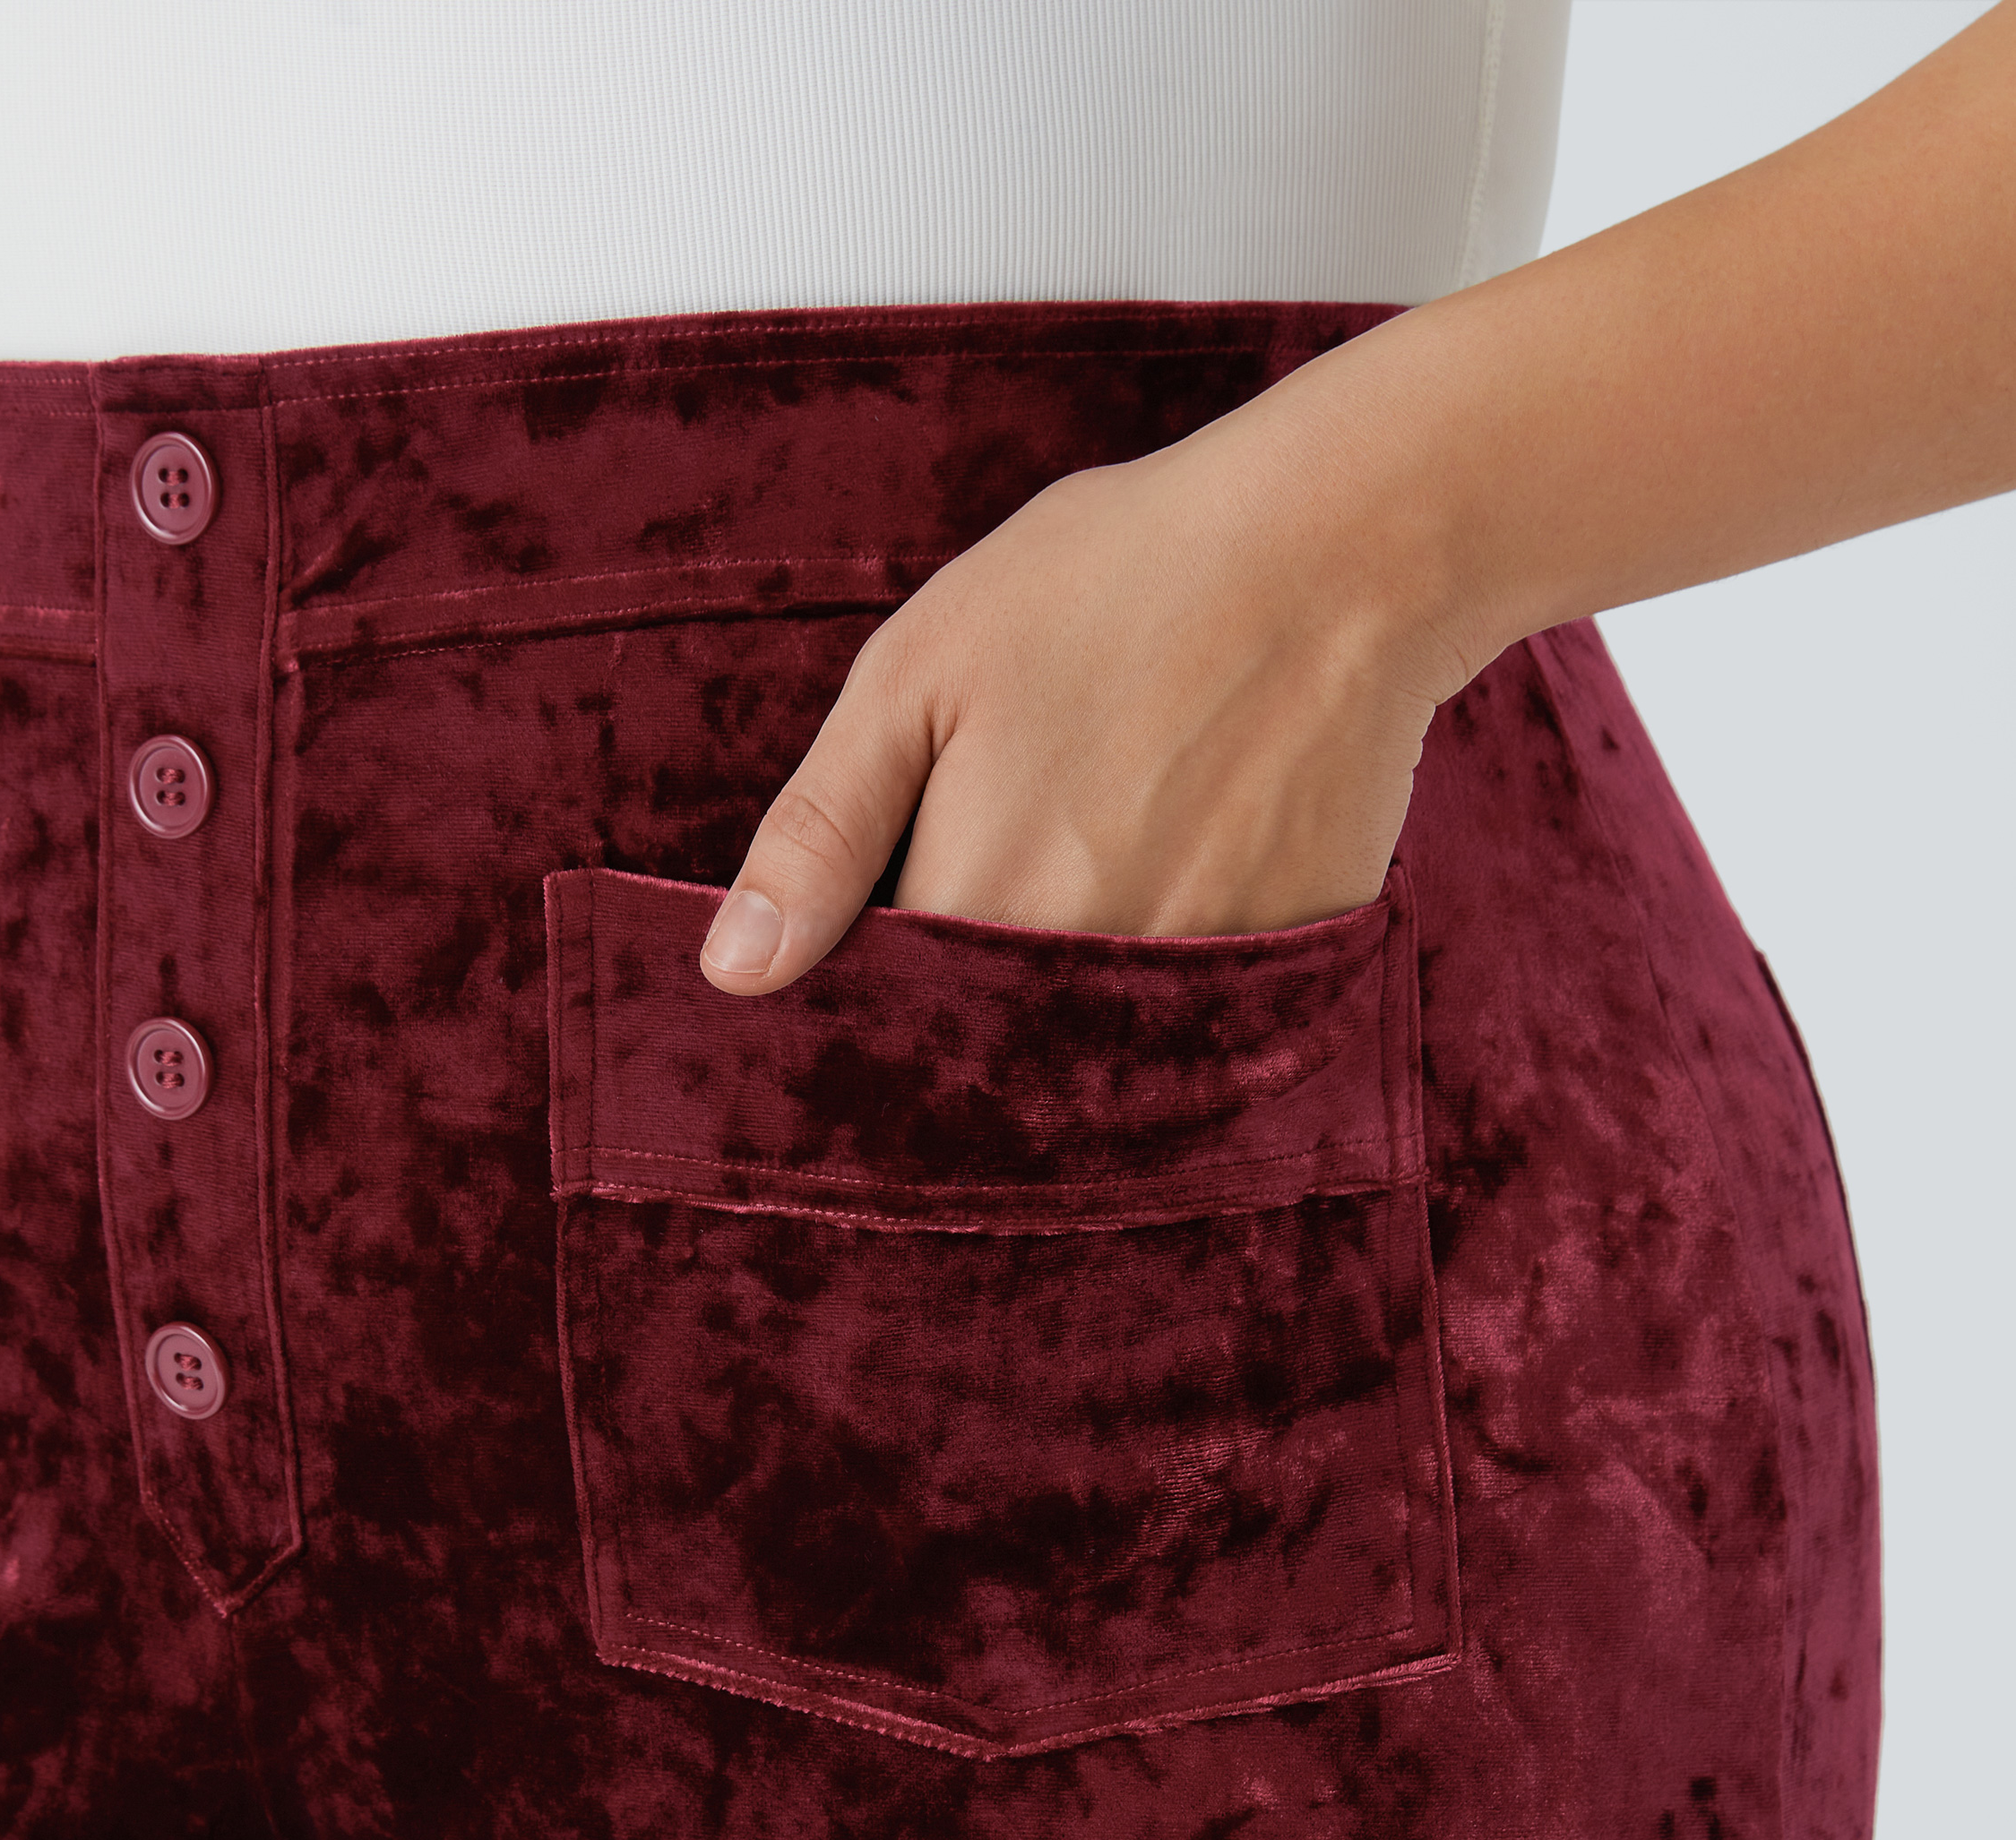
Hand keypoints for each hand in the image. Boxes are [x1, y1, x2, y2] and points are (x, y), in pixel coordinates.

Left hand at [697, 387, 1475, 992]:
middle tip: (1016, 874)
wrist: (1339, 548)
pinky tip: (1188, 860)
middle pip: (999, 1056)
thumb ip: (822, 834)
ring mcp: (1198, 984)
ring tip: (1104, 859)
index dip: (880, 999)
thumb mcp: (919, 675)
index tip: (889, 948)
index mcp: (977, 912)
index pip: (892, 1028)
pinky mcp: (1291, 964)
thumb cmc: (1113, 583)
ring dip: (1075, 998)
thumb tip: (735, 976)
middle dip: (976, 1009)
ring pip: (1100, 1046)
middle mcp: (1086, 977)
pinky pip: (1207, 1018)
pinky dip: (1178, 974)